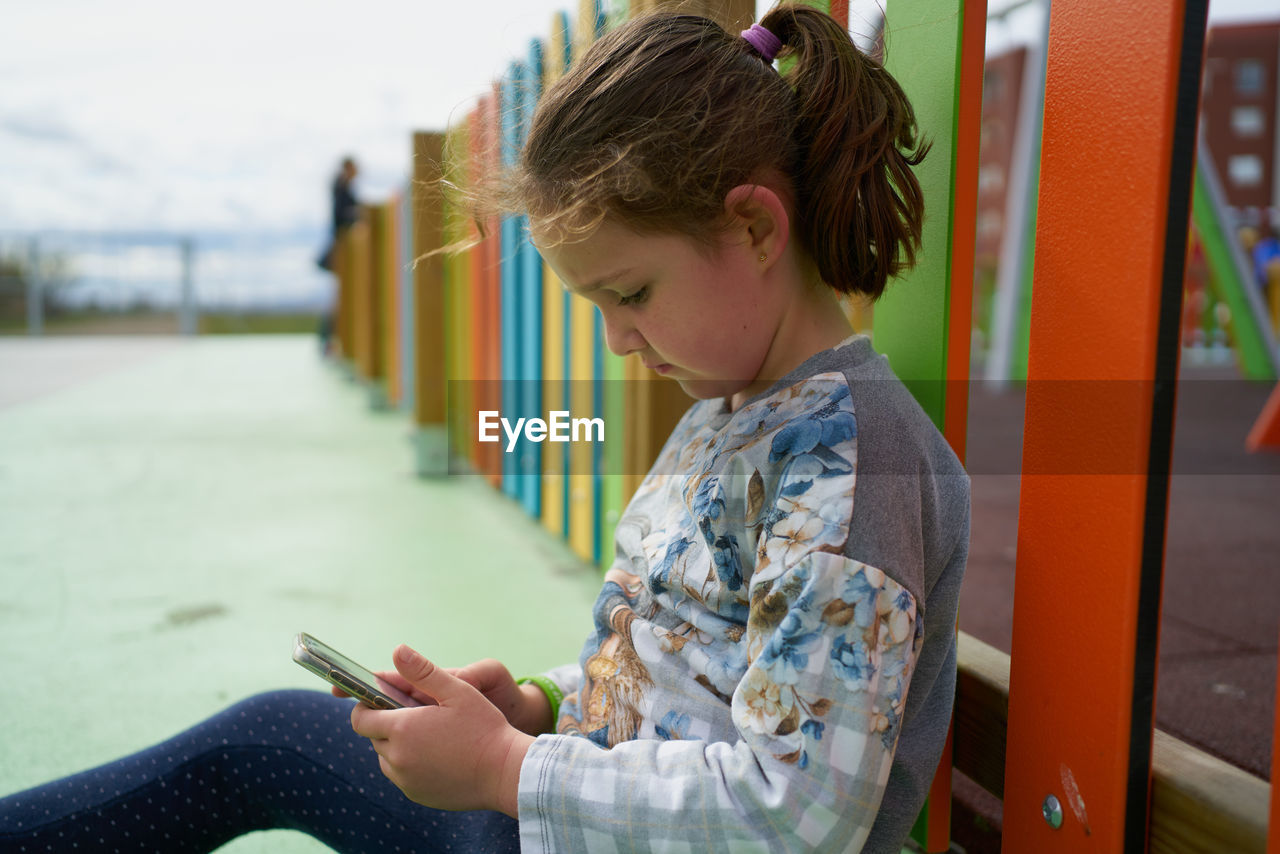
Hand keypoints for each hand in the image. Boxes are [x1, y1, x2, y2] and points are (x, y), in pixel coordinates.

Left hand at [349, 645, 533, 815]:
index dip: (365, 707)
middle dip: (387, 724)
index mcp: (402, 728)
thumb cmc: (484, 727)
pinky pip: (402, 777)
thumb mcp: (457, 690)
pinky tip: (436, 756)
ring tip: (427, 736)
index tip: (381, 701)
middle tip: (415, 715)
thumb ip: (423, 671)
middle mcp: (397, 758)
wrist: (505, 772)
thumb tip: (397, 650)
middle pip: (374, 738)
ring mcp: (406, 780)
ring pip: (387, 759)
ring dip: (397, 746)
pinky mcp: (417, 795)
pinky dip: (410, 765)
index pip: (360, 719)